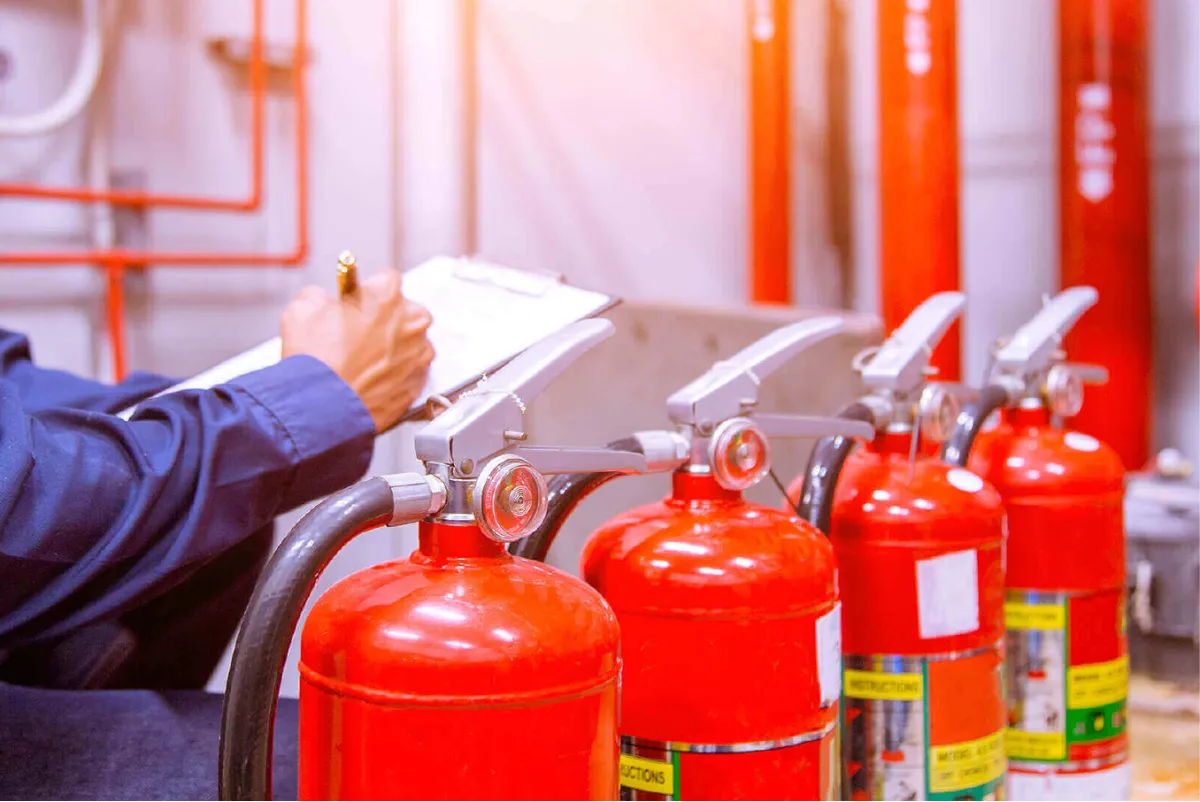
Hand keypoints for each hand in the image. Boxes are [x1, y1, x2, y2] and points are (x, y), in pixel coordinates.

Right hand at [281, 269, 433, 432]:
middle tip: (360, 335)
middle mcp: (411, 323)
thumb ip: (321, 295)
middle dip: (385, 320)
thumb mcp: (303, 307)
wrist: (321, 409)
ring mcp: (419, 356)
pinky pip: (410, 373)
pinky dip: (395, 375)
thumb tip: (326, 300)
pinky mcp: (417, 384)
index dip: (369, 293)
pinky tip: (370, 380)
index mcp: (388, 296)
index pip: (387, 280)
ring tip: (363, 362)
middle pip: (404, 312)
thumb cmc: (315, 359)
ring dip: (393, 349)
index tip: (360, 303)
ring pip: (410, 344)